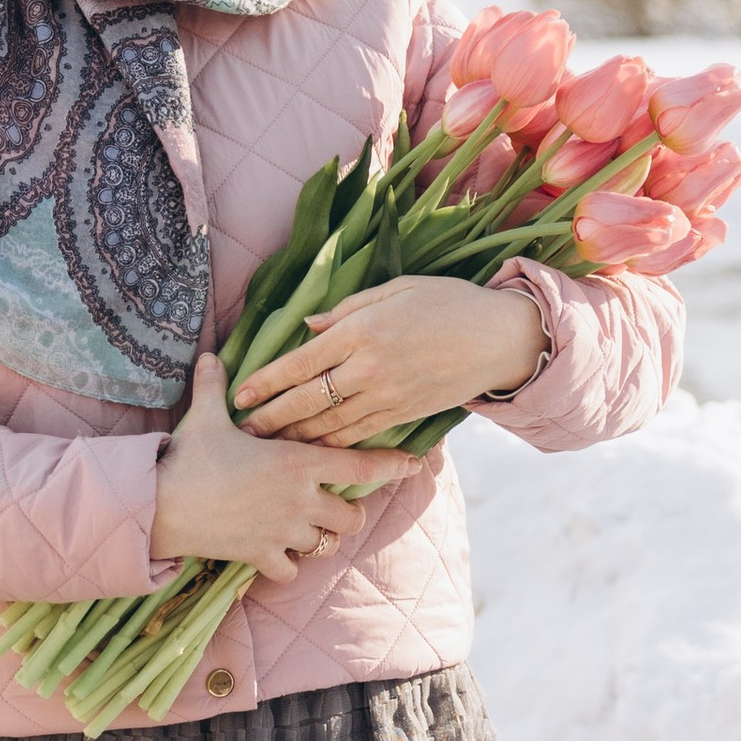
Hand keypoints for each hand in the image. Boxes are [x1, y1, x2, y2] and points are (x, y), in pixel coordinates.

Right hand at [151, 353, 403, 578]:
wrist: (160, 503)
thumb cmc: (188, 457)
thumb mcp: (206, 417)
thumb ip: (215, 387)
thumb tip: (207, 355)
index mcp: (297, 462)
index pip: (361, 465)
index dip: (392, 466)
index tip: (413, 465)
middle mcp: (301, 499)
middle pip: (353, 516)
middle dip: (348, 512)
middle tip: (332, 505)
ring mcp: (285, 532)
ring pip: (326, 543)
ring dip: (320, 537)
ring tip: (302, 527)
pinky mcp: (263, 556)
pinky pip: (293, 569)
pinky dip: (289, 564)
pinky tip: (276, 552)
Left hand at [234, 273, 542, 443]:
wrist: (499, 338)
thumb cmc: (449, 303)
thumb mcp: (397, 289)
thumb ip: (348, 308)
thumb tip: (307, 326)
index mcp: (362, 331)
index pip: (300, 362)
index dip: (266, 382)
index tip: (240, 395)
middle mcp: (369, 368)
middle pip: (306, 400)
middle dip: (271, 418)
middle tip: (242, 432)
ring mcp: (387, 396)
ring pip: (329, 425)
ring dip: (295, 437)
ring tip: (268, 446)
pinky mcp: (404, 415)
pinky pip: (359, 435)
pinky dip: (332, 445)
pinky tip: (312, 451)